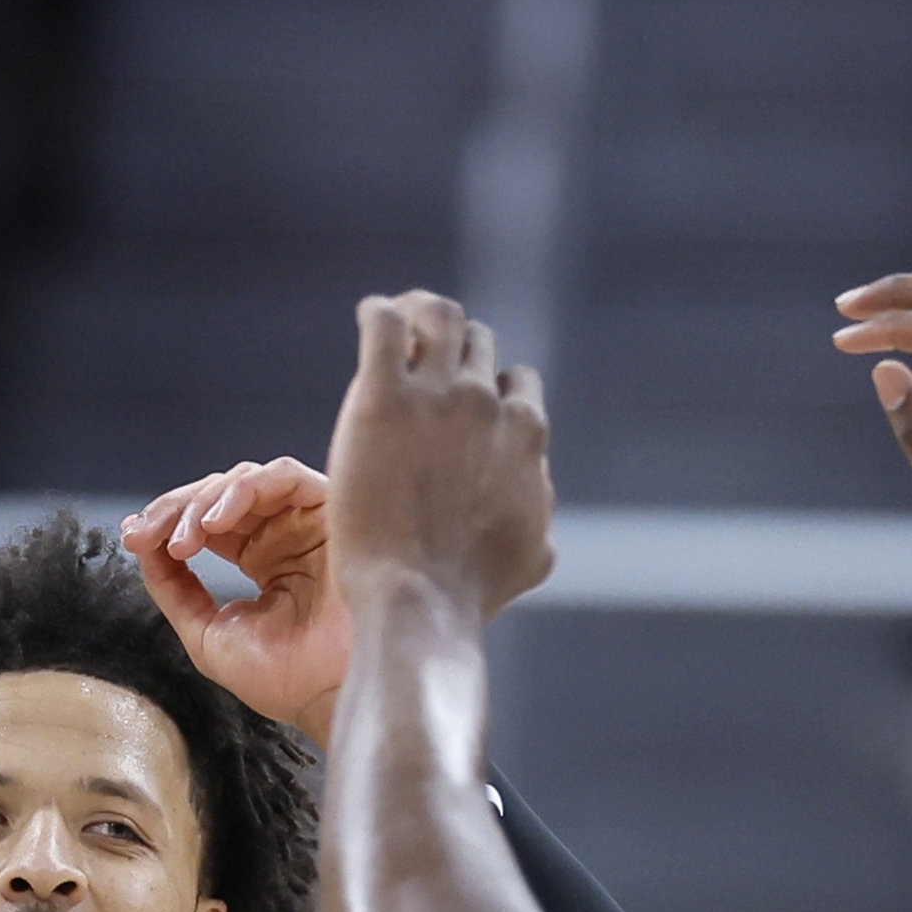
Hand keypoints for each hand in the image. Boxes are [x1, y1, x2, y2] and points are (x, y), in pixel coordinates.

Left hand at [125, 458, 348, 739]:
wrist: (328, 694)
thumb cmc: (282, 678)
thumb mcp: (205, 633)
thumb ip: (174, 589)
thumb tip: (142, 546)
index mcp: (263, 559)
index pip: (208, 521)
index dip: (167, 522)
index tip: (132, 537)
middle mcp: (285, 535)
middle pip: (220, 495)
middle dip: (175, 510)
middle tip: (146, 535)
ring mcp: (307, 522)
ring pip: (245, 480)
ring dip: (203, 503)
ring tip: (184, 541)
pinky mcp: (331, 512)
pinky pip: (283, 475)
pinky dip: (243, 489)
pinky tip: (216, 522)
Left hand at [325, 293, 556, 616]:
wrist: (419, 599)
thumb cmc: (471, 590)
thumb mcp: (534, 554)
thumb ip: (539, 511)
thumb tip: (540, 505)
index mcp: (526, 432)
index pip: (514, 381)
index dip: (486, 388)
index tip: (456, 406)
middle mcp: (488, 403)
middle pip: (477, 342)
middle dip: (450, 348)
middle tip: (418, 362)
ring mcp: (439, 396)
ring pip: (439, 316)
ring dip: (419, 312)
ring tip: (396, 323)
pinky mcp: (384, 398)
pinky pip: (386, 323)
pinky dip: (380, 313)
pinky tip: (371, 320)